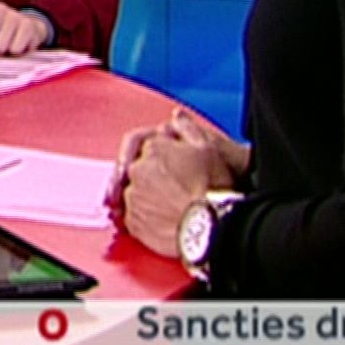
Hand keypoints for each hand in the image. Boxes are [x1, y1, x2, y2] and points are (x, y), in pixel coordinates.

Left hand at [118, 113, 241, 258]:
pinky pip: (133, 217)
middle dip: (154, 176)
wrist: (212, 226)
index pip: (150, 147)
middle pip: (140, 169)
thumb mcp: (208, 148)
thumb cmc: (212, 187)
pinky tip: (164, 220)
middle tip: (176, 189)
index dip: (166, 157)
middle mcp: (137, 170)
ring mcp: (132, 197)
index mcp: (153, 148)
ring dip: (148, 196)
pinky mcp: (133, 222)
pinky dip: (145, 218)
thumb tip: (176, 118)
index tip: (177, 169)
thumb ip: (187, 128)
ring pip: (135, 192)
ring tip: (172, 206)